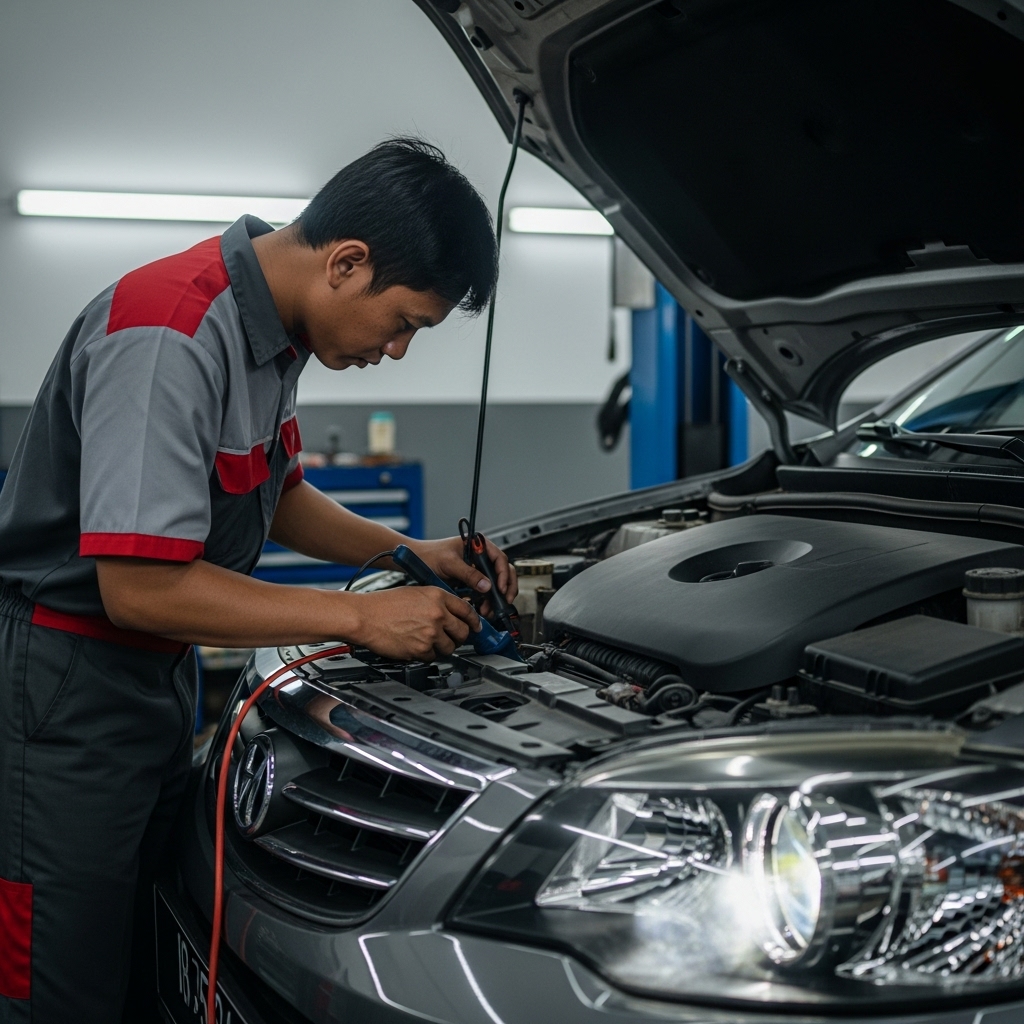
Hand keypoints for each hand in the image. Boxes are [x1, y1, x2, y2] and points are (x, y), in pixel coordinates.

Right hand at [347, 586, 480, 660]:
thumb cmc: (384, 604)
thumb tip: (454, 613)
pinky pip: (433, 656)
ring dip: (442, 647)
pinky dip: (426, 654)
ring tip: (428, 640)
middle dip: (459, 636)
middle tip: (452, 637)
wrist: (365, 616)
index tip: (475, 626)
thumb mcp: (416, 593)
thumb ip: (438, 602)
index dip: (474, 621)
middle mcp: (438, 614)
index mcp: (438, 596)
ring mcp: (430, 633)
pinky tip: (415, 645)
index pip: (467, 611)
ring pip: (450, 647)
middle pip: (463, 632)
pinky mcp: (421, 649)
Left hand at [410, 535, 518, 615]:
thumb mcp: (449, 563)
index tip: (499, 588)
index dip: (503, 574)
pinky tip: (483, 609)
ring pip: (496, 584)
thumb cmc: (429, 554)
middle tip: (503, 602)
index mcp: (479, 545)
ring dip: (496, 598)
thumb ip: (468, 574)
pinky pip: (486, 592)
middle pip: (504, 572)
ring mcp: (478, 569)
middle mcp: (482, 557)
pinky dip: (487, 601)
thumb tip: (487, 586)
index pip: (500, 559)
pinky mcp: (473, 581)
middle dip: (505, 588)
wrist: (416, 561)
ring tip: (489, 610)